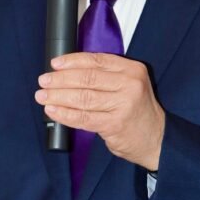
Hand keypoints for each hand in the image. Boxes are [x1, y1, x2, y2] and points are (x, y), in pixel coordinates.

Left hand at [35, 52, 164, 169]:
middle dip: (61, 79)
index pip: (97, 60)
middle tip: (44, 81)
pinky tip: (53, 111)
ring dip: (58, 96)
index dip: (72, 61)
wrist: (156, 139)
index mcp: (132, 70)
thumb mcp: (129, 85)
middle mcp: (130, 84)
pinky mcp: (115, 124)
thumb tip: (67, 71)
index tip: (55, 64)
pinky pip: (83, 117)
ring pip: (83, 97)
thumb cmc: (136, 111)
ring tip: (43, 96)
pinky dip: (64, 114)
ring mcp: (123, 105)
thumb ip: (106, 76)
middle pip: (87, 78)